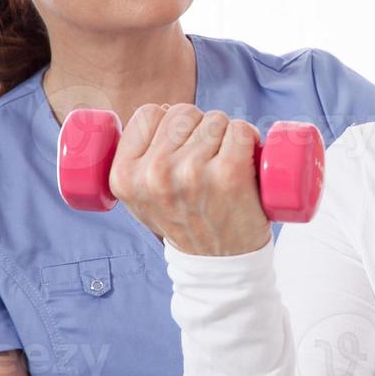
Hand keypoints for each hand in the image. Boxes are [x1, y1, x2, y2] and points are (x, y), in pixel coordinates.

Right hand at [108, 103, 271, 256]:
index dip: (169, 122)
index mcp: (125, 176)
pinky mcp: (229, 173)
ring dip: (225, 135)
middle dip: (198, 128)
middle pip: (184, 112)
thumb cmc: (184, 222)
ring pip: (215, 119)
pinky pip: (241, 129)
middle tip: (205, 160)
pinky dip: (249, 138)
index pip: (149, 113)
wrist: (220, 264)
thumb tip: (158, 111)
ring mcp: (192, 172)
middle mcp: (155, 173)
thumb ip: (135, 161)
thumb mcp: (140, 199)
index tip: (180, 144)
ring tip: (222, 165)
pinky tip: (245, 158)